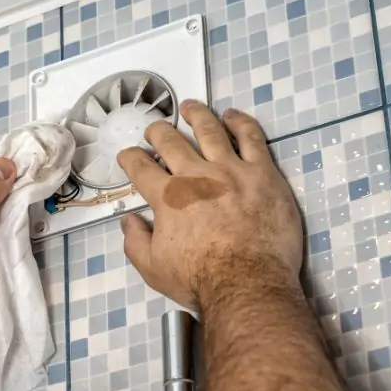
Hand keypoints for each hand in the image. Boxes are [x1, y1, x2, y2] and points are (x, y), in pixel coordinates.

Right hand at [117, 100, 301, 309]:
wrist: (248, 285)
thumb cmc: (200, 279)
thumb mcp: (153, 268)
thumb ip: (136, 241)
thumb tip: (129, 221)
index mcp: (167, 197)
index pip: (140, 167)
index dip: (130, 158)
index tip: (128, 156)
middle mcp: (196, 175)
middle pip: (170, 140)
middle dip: (158, 131)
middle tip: (155, 129)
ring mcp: (231, 170)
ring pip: (209, 129)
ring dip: (196, 115)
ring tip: (190, 106)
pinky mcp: (263, 173)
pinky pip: (251, 138)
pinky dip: (240, 123)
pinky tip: (233, 116)